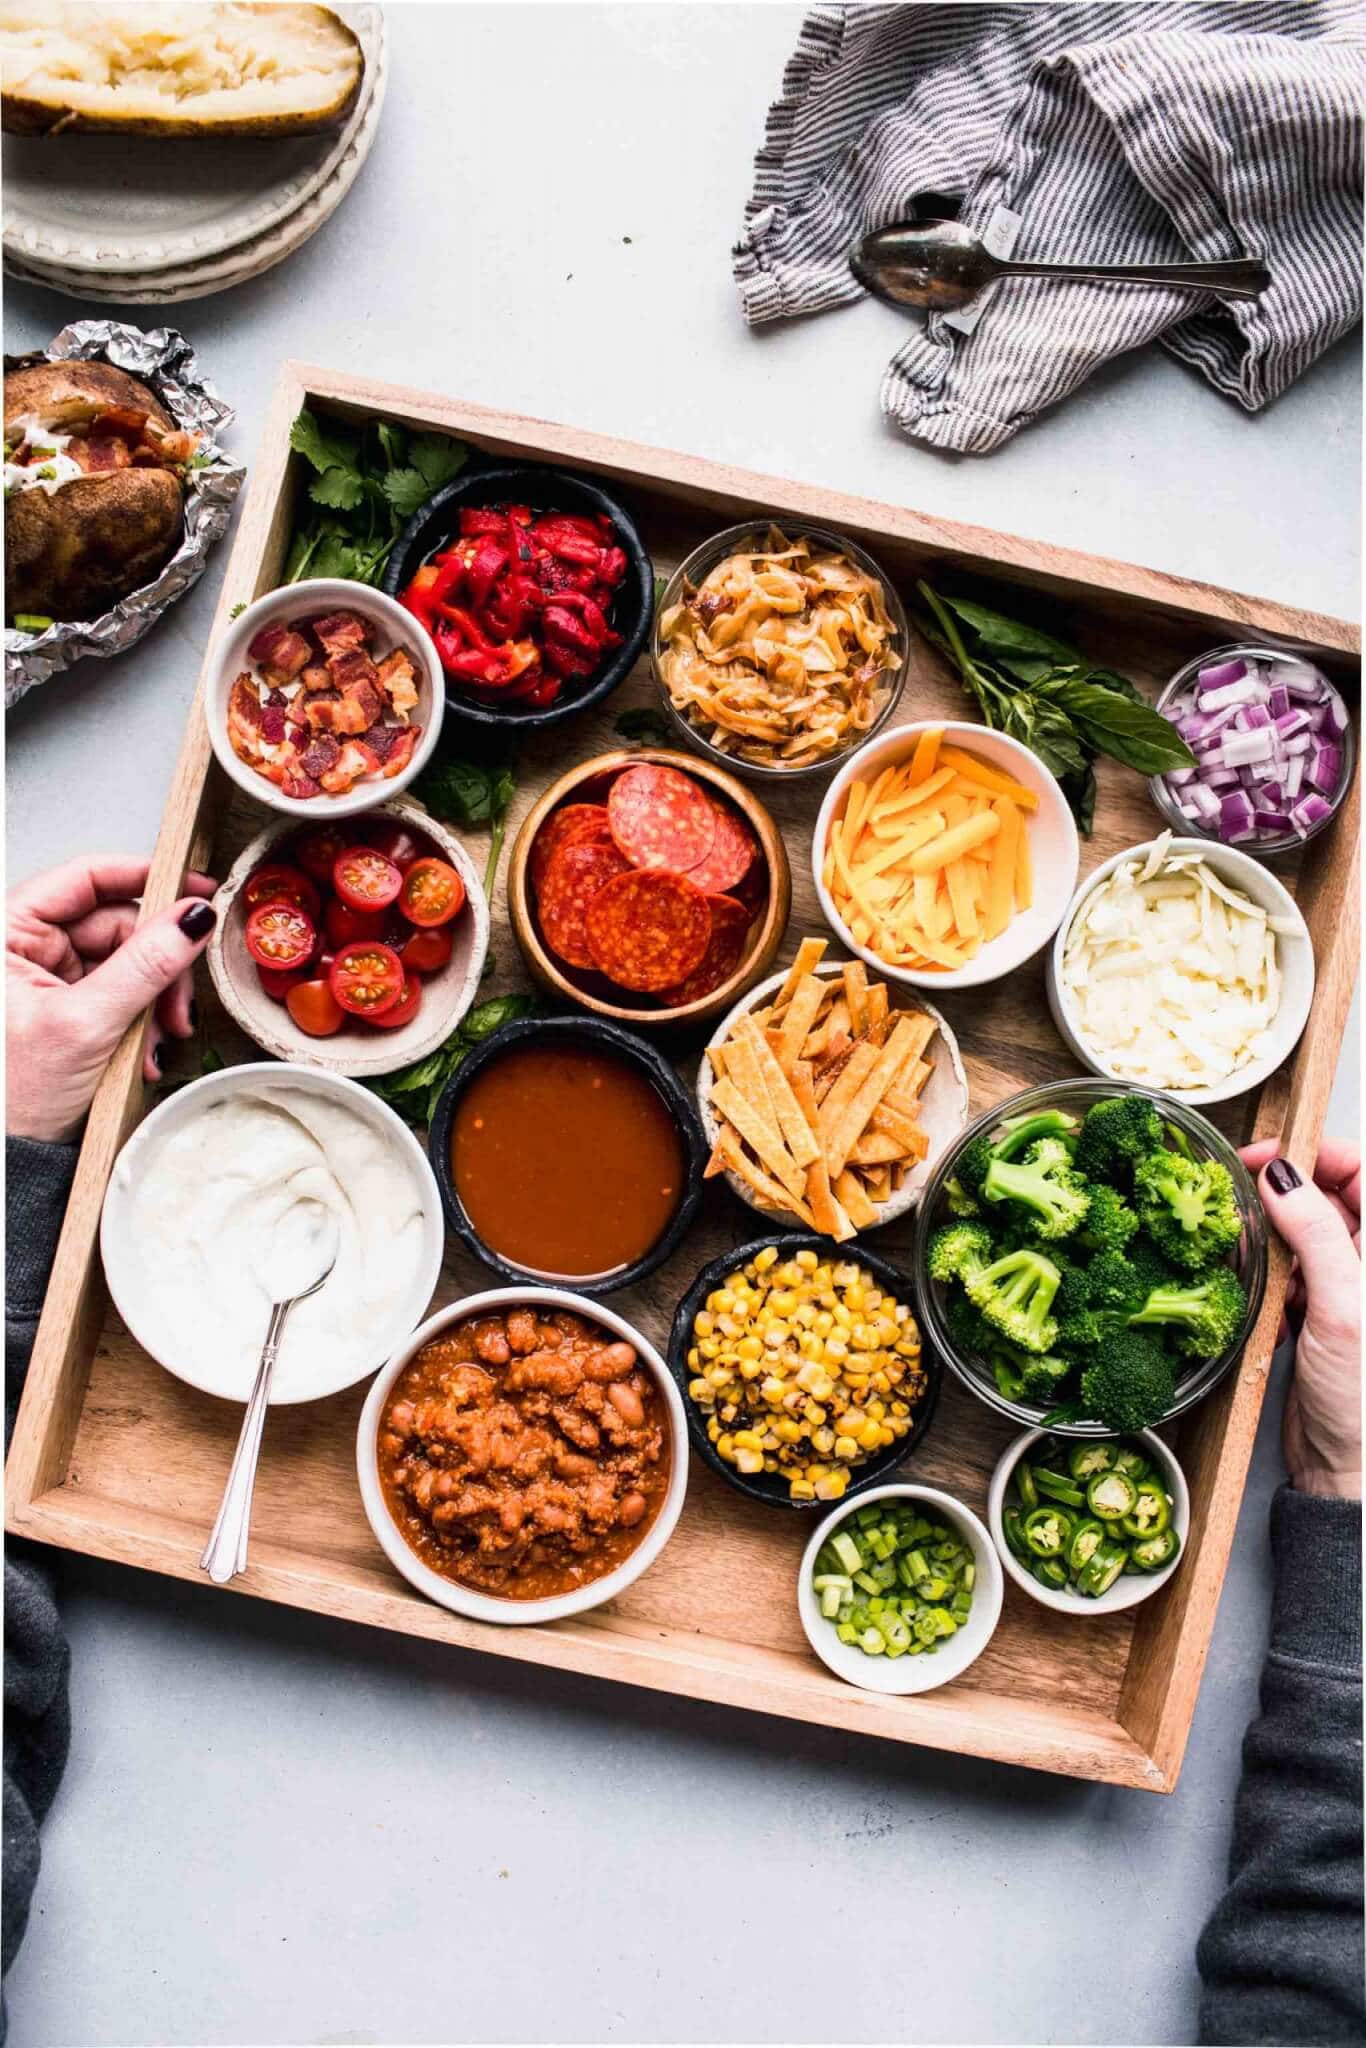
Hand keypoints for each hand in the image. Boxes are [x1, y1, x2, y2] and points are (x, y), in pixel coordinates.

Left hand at [7, 856, 217, 1143]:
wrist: (13, 1160)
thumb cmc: (12, 1097)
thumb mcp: (86, 1024)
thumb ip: (144, 966)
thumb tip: (192, 919)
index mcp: (8, 932)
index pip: (86, 878)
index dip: (145, 878)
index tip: (195, 889)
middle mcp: (26, 948)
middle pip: (117, 924)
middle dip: (157, 965)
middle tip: (178, 1003)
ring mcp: (49, 979)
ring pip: (128, 963)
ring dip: (155, 1001)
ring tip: (160, 1038)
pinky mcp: (69, 1009)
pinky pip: (123, 996)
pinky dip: (143, 1020)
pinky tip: (145, 1050)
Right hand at [1241, 1138, 1360, 1500]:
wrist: (1349, 1469)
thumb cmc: (1364, 1398)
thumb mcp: (1343, 1306)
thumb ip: (1317, 1235)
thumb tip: (1283, 1176)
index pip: (1357, 1172)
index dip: (1311, 1155)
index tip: (1262, 1156)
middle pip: (1322, 1199)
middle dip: (1279, 1197)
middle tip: (1236, 1197)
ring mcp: (1343, 1289)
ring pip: (1297, 1237)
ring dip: (1268, 1244)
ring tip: (1241, 1253)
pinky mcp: (1315, 1315)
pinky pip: (1283, 1277)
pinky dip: (1265, 1282)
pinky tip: (1257, 1299)